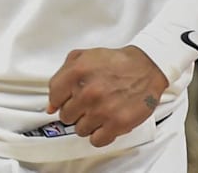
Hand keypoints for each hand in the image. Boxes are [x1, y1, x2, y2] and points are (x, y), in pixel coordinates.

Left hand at [46, 46, 167, 147]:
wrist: (146, 67)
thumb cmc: (116, 63)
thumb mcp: (84, 57)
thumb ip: (62, 77)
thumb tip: (51, 105)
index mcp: (77, 73)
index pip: (54, 97)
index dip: (61, 100)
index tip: (69, 100)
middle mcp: (88, 92)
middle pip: (66, 116)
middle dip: (76, 111)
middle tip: (89, 104)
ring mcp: (102, 109)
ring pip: (80, 130)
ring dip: (89, 123)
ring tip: (100, 111)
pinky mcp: (117, 123)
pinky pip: (96, 140)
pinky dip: (100, 135)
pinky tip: (106, 123)